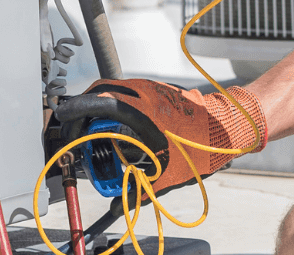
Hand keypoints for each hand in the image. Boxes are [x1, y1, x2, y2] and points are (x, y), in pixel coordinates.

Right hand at [53, 78, 268, 193]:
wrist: (229, 125)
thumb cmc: (202, 144)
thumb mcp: (168, 173)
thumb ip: (140, 190)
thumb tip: (120, 205)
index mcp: (136, 108)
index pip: (92, 103)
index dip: (73, 114)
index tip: (64, 125)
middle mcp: (140, 92)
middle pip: (98, 92)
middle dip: (83, 110)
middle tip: (78, 131)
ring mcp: (149, 87)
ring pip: (113, 89)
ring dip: (100, 106)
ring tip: (96, 131)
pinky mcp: (157, 89)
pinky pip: (127, 92)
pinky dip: (117, 105)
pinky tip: (121, 127)